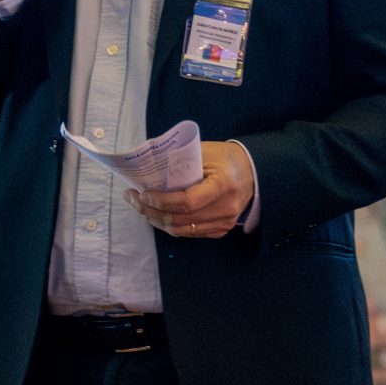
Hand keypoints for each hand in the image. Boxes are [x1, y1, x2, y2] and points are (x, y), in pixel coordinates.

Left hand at [131, 140, 255, 238]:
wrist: (253, 172)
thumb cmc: (226, 158)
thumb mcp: (205, 152)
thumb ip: (179, 160)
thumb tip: (147, 167)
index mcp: (223, 185)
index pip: (187, 202)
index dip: (161, 201)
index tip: (142, 193)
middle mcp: (225, 209)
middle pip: (180, 219)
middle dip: (150, 211)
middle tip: (132, 198)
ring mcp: (224, 223)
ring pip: (181, 230)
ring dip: (156, 220)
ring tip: (140, 206)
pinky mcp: (220, 230)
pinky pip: (189, 232)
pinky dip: (170, 224)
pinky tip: (158, 213)